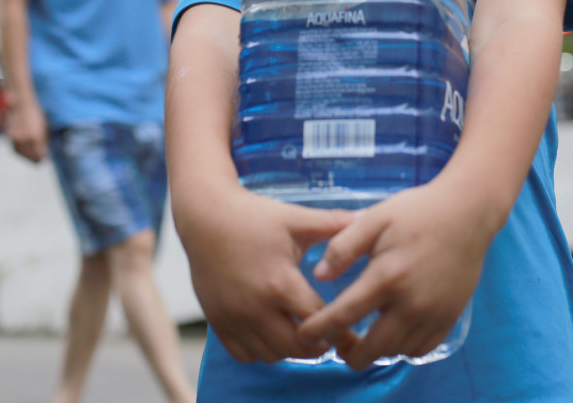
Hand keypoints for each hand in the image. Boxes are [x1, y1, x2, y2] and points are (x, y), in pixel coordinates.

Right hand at [6, 98, 47, 162]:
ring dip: (28, 157)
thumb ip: (44, 141)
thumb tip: (45, 153)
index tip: (45, 157)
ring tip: (33, 154)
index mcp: (36, 137)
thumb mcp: (44, 128)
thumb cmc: (35, 115)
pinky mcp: (10, 139)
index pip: (40, 155)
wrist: (21, 106)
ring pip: (23, 156)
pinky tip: (26, 151)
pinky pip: (16, 151)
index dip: (43, 157)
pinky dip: (21, 152)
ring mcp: (16, 140)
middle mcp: (25, 140)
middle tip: (40, 158)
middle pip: (31, 158)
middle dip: (37, 159)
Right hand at [180, 186, 354, 363]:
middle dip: (317, 343)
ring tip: (302, 330)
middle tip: (329, 332)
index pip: (318, 321)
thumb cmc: (253, 216)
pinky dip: (262, 350)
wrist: (206, 216)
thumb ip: (332, 223)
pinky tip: (273, 331)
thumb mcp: (294, 218)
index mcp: (280, 283)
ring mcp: (234, 318)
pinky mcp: (217, 322)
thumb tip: (366, 218)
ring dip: (290, 348)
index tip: (351, 329)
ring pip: (271, 355)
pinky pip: (244, 355)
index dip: (338, 327)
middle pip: (296, 348)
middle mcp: (256, 308)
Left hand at [298, 178, 488, 369]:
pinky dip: (402, 348)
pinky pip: (421, 349)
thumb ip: (344, 246)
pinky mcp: (449, 318)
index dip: (320, 328)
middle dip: (348, 352)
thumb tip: (318, 275)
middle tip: (335, 342)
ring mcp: (433, 315)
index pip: (345, 315)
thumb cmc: (416, 211)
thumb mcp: (374, 218)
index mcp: (387, 276)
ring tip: (362, 336)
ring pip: (396, 352)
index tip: (304, 333)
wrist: (467, 213)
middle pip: (372, 349)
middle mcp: (411, 303)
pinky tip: (393, 331)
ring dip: (376, 349)